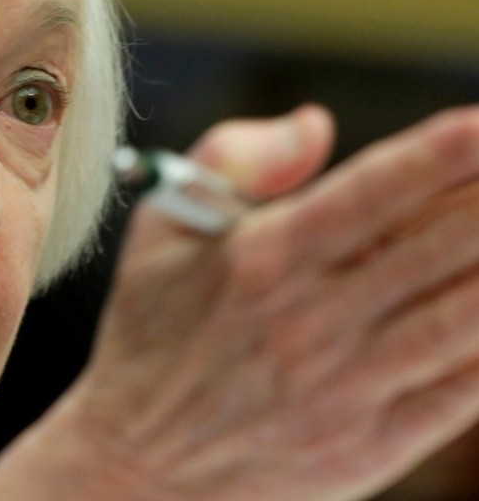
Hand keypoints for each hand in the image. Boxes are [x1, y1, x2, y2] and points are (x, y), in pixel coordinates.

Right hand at [0, 105, 478, 500]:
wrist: (138, 460)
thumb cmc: (151, 331)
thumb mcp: (162, 226)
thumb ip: (234, 157)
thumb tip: (317, 123)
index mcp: (263, 257)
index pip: (375, 191)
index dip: (442, 152)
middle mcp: (312, 320)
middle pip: (441, 244)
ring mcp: (349, 388)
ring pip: (468, 315)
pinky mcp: (373, 445)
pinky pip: (465, 389)